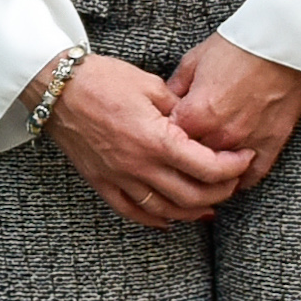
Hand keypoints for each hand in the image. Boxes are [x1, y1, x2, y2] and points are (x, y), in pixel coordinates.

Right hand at [42, 54, 252, 230]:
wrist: (57, 89)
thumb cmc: (102, 80)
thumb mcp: (150, 85)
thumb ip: (179, 110)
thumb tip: (199, 125)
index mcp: (156, 139)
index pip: (207, 167)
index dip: (233, 167)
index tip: (243, 159)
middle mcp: (139, 165)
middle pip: (192, 196)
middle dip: (221, 192)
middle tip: (233, 182)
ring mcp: (119, 178)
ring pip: (166, 211)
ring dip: (193, 212)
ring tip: (210, 205)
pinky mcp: (102, 183)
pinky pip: (133, 212)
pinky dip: (155, 220)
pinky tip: (169, 220)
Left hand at [163, 35, 300, 184]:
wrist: (283, 41)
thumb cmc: (237, 46)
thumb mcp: (194, 61)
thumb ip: (174, 89)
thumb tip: (163, 106)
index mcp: (194, 115)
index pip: (168, 144)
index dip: (166, 140)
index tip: (167, 136)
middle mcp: (218, 135)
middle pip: (193, 162)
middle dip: (187, 157)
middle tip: (185, 152)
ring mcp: (246, 143)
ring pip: (221, 175)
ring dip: (212, 171)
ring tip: (207, 165)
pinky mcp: (271, 144)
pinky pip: (252, 176)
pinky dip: (241, 178)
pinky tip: (233, 174)